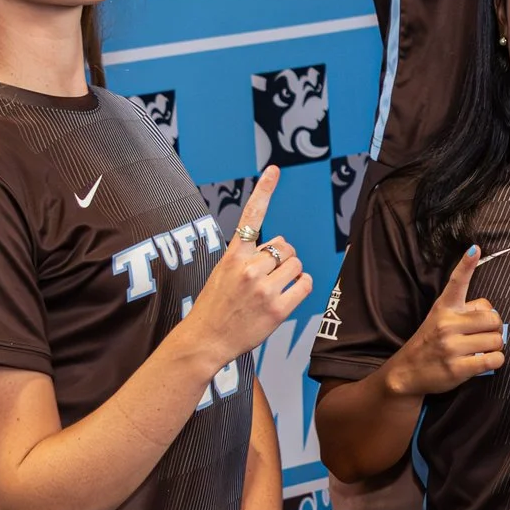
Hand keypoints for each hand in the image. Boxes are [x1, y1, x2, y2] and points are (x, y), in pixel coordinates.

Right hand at [185, 166, 312, 363]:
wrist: (205, 340)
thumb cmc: (214, 306)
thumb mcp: (222, 273)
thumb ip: (247, 256)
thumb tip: (279, 244)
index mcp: (233, 256)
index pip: (251, 216)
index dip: (265, 190)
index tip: (275, 170)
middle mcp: (249, 268)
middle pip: (286, 246)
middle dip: (283, 257)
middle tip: (270, 274)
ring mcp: (263, 289)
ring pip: (296, 264)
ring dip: (291, 273)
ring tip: (274, 288)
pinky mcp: (278, 309)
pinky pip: (304, 284)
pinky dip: (302, 286)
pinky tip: (289, 293)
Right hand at [381, 245, 504, 397]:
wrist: (406, 373)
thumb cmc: (430, 343)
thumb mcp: (440, 320)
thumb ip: (465, 311)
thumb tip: (492, 312)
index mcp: (444, 308)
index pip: (457, 283)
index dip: (467, 265)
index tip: (474, 249)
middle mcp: (447, 324)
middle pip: (493, 319)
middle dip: (495, 328)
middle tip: (485, 335)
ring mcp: (451, 347)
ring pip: (496, 340)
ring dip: (495, 346)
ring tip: (482, 349)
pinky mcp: (458, 368)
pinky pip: (494, 360)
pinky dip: (496, 361)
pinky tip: (485, 360)